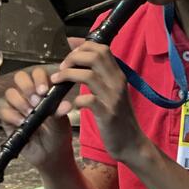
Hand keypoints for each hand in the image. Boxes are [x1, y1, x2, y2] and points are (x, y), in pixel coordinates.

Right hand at [0, 66, 74, 170]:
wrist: (52, 155)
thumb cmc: (58, 135)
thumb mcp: (62, 122)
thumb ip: (60, 111)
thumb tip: (64, 104)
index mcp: (43, 91)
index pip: (37, 75)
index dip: (39, 79)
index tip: (44, 90)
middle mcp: (28, 96)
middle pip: (20, 78)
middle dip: (27, 86)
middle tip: (35, 99)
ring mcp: (17, 107)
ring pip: (11, 93)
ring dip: (21, 102)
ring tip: (30, 113)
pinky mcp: (8, 120)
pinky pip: (4, 111)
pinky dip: (13, 116)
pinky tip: (22, 122)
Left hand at [52, 37, 148, 163]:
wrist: (131, 143)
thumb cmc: (116, 115)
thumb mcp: (110, 90)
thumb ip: (98, 74)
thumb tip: (79, 53)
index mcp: (117, 75)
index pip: (102, 48)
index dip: (82, 46)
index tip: (69, 52)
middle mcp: (117, 82)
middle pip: (95, 56)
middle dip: (73, 57)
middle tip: (62, 67)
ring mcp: (113, 98)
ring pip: (89, 75)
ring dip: (68, 75)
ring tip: (57, 81)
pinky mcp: (108, 114)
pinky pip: (89, 100)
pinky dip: (76, 99)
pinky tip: (72, 104)